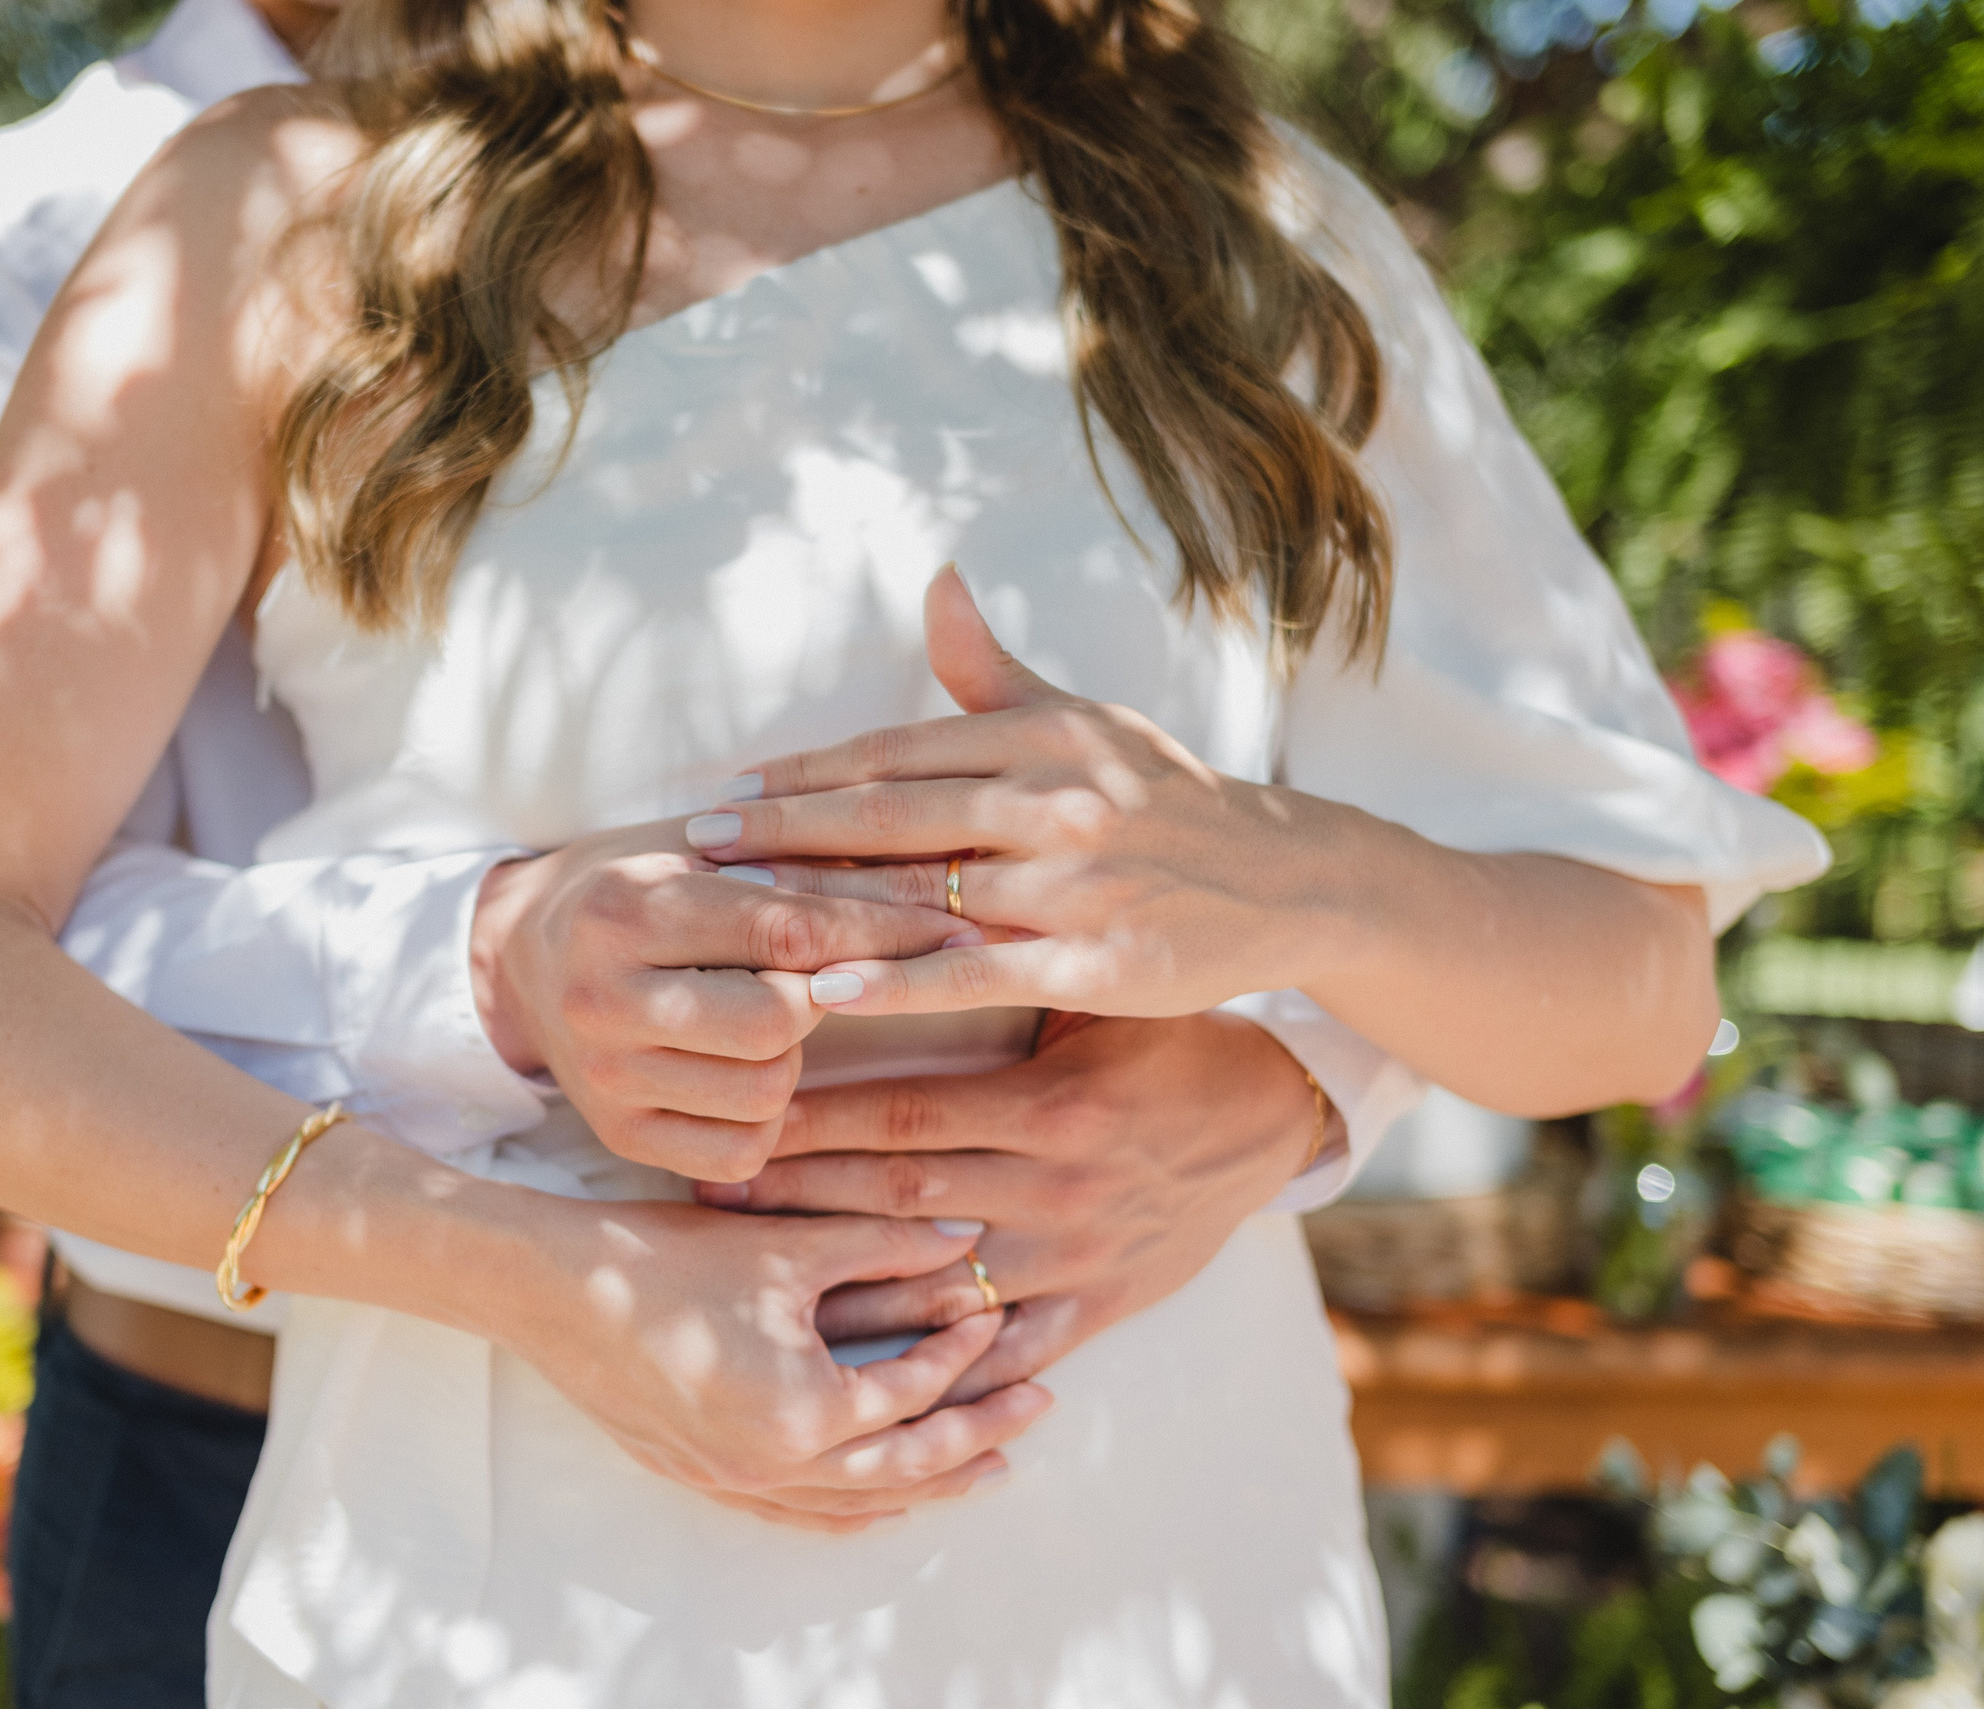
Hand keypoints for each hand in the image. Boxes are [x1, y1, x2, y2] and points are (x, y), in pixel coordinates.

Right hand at [471, 820, 976, 1181]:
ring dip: (795, 1059)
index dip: (888, 932)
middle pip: (778, 1022)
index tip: (965, 933)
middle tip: (817, 979)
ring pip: (766, 1092)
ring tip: (765, 1019)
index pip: (788, 927)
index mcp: (627, 906)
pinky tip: (745, 1072)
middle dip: (822, 1000)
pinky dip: (768, 1116)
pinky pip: (740, 1151)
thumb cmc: (642, 884)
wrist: (522, 957)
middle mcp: (602, 996)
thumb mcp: (702, 847)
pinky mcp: (616, 1135)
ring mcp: (604, 1076)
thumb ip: (802, 860)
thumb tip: (948, 872)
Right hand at [506, 1199, 1049, 1531]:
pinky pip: (795, 1515)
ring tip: (980, 1468)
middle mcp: (772, 1466)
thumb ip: (884, 1242)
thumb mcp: (787, 1244)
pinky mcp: (699, 1478)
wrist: (548, 1290)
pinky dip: (850, 1510)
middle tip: (1035, 1415)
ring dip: (922, 1486)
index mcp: (802, 1411)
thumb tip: (964, 1235)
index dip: (964, 1355)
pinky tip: (876, 1503)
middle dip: (974, 1441)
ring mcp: (732, 1482)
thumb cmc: (664, 1258)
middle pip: (901, 1468)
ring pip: (852, 1505)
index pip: (911, 1392)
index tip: (999, 1321)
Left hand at [679, 564, 1356, 1020]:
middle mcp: (1054, 801)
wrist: (1286, 878)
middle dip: (784, 830)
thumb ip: (991, 668)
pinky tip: (825, 989)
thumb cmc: (1166, 798)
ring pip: (924, 891)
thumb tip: (936, 578)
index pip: (895, 753)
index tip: (725, 788)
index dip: (804, 773)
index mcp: (1040, 737)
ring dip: (820, 903)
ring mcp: (1075, 884)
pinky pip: (977, 972)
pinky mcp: (1096, 961)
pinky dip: (899, 979)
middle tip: (696, 843)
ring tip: (735, 915)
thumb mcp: (1083, 722)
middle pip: (891, 816)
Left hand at [690, 1010, 1324, 1402]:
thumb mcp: (1091, 994)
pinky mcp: (1101, 1306)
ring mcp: (1077, 1255)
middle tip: (713, 1204)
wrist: (1275, 1115)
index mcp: (1048, 1105)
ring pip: (938, 1284)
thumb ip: (998, 973)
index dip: (811, 1121)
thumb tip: (884, 918)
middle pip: (898, 1199)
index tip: (739, 1119)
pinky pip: (1011, 1349)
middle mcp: (1057, 1187)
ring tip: (757, 1292)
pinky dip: (944, 1366)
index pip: (902, 1114)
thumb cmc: (1164, 1035)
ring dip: (844, 1290)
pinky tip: (872, 1376)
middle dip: (799, 1202)